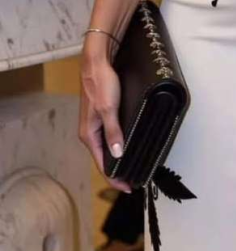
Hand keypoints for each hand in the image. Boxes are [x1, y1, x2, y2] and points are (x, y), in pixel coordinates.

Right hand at [79, 34, 130, 193]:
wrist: (97, 63)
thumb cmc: (101, 84)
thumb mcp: (109, 109)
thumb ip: (113, 132)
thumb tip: (117, 154)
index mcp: (89, 134)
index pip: (101, 164)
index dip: (114, 178)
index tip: (127, 187)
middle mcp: (89, 132)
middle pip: (103, 159)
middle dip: (116, 171)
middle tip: (132, 180)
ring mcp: (94, 124)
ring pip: (105, 148)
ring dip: (117, 159)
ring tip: (130, 167)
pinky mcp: (101, 116)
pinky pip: (108, 137)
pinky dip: (116, 146)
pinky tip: (125, 147)